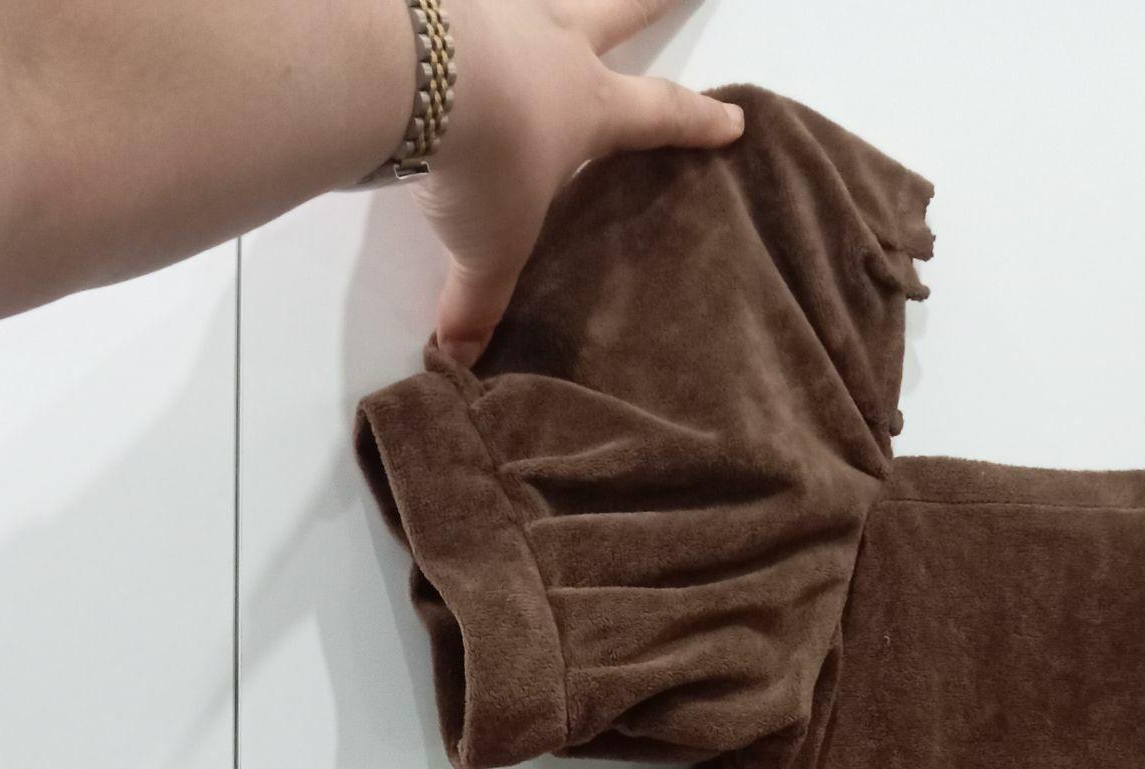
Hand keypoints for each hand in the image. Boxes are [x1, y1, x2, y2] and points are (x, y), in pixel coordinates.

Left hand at [419, 0, 741, 363]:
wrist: (411, 77)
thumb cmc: (481, 161)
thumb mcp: (486, 247)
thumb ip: (476, 300)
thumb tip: (458, 357)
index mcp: (586, 105)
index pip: (659, 115)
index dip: (698, 123)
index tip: (733, 121)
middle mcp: (553, 42)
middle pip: (619, 9)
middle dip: (653, 4)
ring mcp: (502, 8)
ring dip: (556, 0)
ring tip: (552, 4)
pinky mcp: (443, 0)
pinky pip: (462, 3)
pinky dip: (461, 9)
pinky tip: (444, 12)